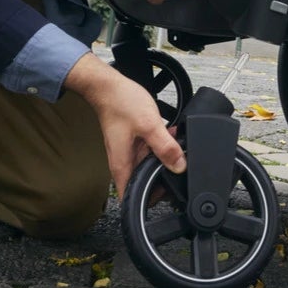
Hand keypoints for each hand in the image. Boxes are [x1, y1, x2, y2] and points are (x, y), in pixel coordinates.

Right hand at [66, 52, 184, 195]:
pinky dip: (162, 147)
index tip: (168, 193)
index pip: (134, 197)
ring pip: (150, 166)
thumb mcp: (149, 125)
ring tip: (175, 147)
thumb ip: (165, 147)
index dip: (151, 200)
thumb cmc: (121, 104)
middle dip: (164, 178)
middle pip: (145, 183)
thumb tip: (179, 166)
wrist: (108, 87)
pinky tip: (170, 135)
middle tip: (179, 165)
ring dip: (164, 160)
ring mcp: (129, 153)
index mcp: (123, 166)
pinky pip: (151, 152)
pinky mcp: (134, 143)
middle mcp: (124, 163)